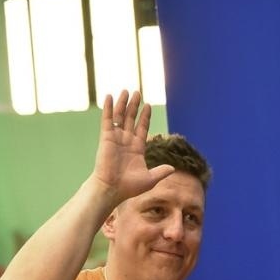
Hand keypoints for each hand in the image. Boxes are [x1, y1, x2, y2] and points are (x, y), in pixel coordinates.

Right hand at [93, 90, 174, 204]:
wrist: (112, 189)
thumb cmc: (129, 187)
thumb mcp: (150, 179)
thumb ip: (161, 172)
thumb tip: (173, 168)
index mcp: (137, 149)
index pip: (142, 128)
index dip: (145, 117)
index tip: (148, 105)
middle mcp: (126, 141)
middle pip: (131, 119)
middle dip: (134, 106)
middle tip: (138, 92)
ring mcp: (116, 139)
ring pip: (120, 117)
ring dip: (123, 104)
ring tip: (127, 91)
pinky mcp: (106, 138)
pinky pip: (107, 120)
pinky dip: (108, 108)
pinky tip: (109, 96)